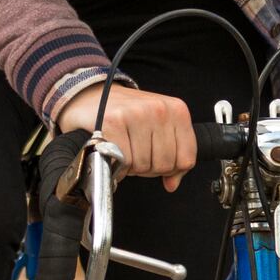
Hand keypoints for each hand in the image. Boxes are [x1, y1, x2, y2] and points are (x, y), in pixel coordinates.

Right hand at [58, 80, 196, 190]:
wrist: (92, 96)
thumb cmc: (127, 115)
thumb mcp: (159, 128)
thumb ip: (173, 155)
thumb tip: (172, 184)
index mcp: (177, 110)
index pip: (187, 158)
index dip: (171, 169)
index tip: (156, 160)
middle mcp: (159, 109)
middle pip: (165, 165)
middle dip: (149, 168)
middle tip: (136, 155)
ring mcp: (137, 114)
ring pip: (144, 165)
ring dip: (132, 167)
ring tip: (124, 152)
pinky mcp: (114, 121)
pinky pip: (123, 162)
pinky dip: (117, 167)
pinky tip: (113, 154)